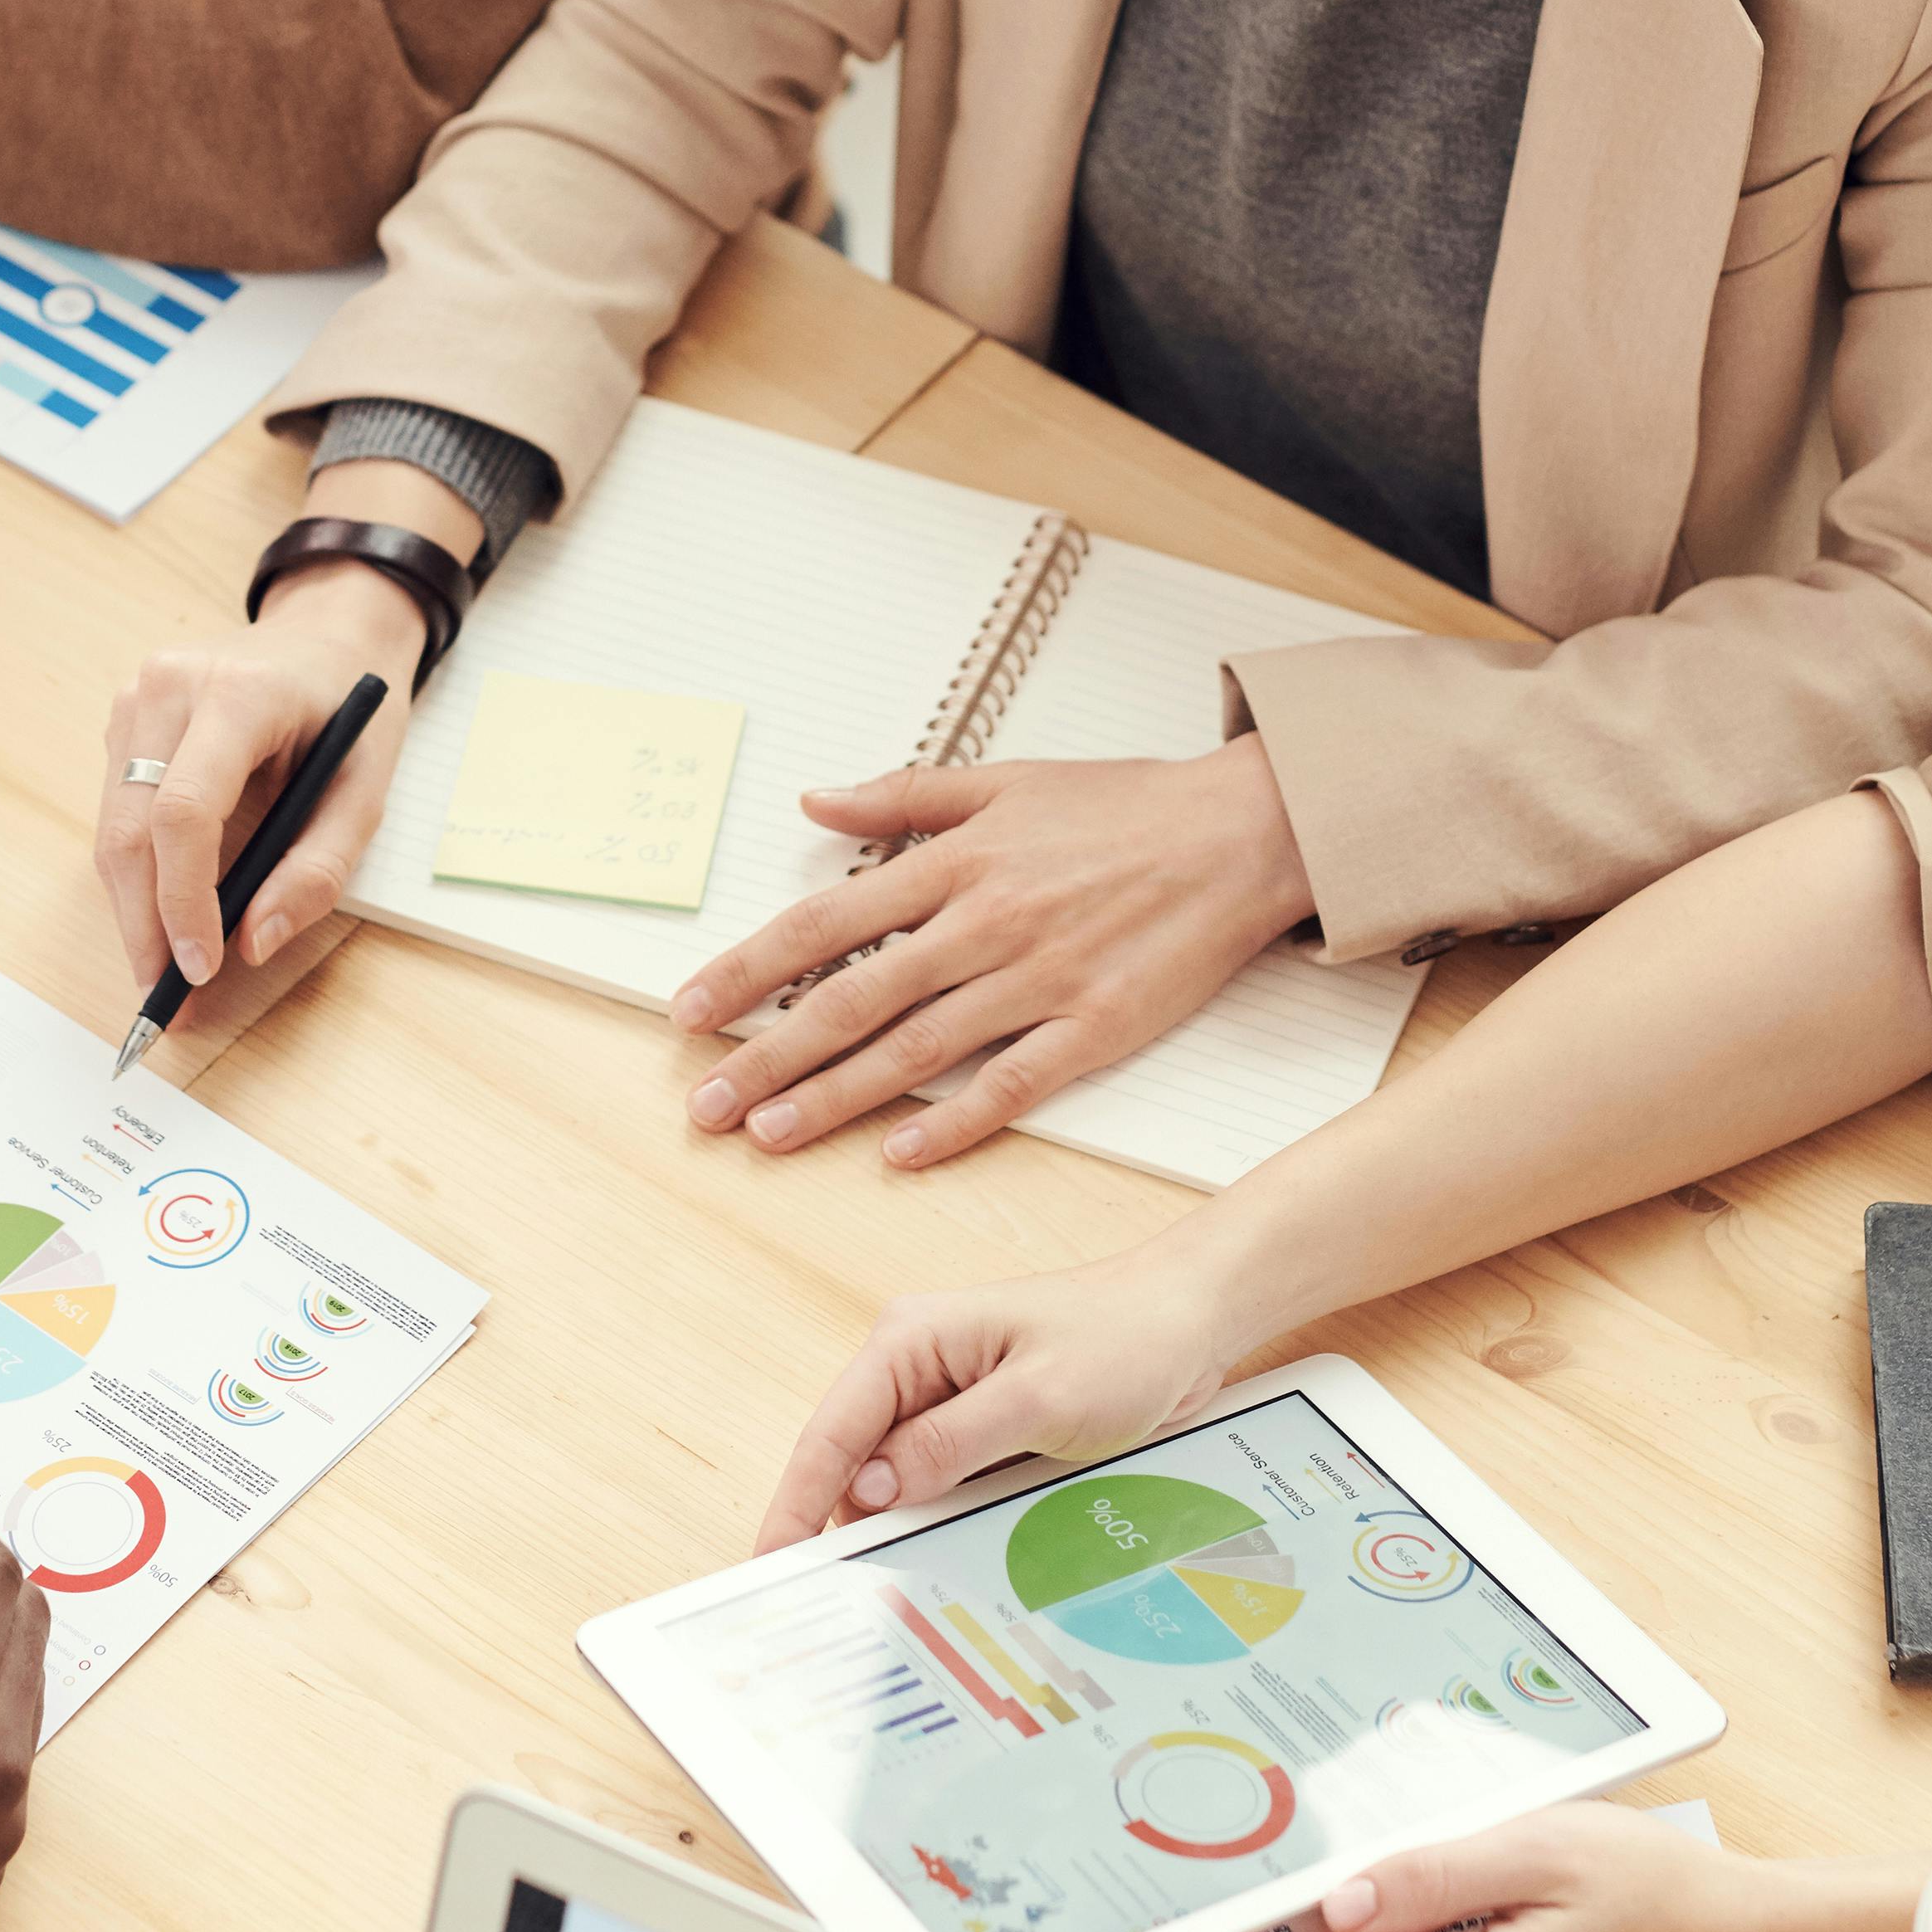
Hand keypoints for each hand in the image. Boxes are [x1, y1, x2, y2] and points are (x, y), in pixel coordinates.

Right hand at [96, 570, 421, 999]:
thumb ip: (318, 869)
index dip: (184, 901)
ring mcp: (135, 697)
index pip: (184, 812)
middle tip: (163, 999)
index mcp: (239, 693)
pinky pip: (116, 810)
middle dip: (143, 924)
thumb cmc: (351, 712)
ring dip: (132, 907)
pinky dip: (136, 871)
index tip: (199, 968)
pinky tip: (161, 913)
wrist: (326, 635)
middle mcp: (169, 686)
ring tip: (159, 971)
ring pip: (111, 827)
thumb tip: (254, 943)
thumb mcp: (366, 790)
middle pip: (131, 829)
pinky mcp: (122, 718)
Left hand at [674, 742, 1313, 1165]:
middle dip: (766, 1057)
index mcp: (955, 863)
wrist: (1240, 832)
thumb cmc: (1124, 805)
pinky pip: (1008, 1086)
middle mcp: (983, 925)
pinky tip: (897, 1153)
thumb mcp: (1004, 778)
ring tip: (768, 1135)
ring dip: (834, 1098)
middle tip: (705, 1106)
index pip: (823, 926)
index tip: (691, 1012)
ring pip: (915, 1052)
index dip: (748, 973)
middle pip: (851, 1001)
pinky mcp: (1093, 1028)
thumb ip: (902, 795)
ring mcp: (1038, 981)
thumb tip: (813, 802)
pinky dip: (952, 1124)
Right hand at [757, 1239, 1237, 1547]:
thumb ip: (949, 1444)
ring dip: (896, 1526)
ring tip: (888, 1586)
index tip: (773, 1558)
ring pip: (896, 1478)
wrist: (1191, 1323)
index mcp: (912, 1339)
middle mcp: (918, 1366)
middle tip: (831, 1596)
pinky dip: (937, 1518)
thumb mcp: (1038, 1399)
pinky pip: (939, 1481)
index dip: (797, 1501)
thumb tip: (873, 1489)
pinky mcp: (981, 1426)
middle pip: (853, 1460)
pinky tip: (942, 1555)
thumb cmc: (1125, 1336)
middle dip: (841, 1524)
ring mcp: (949, 1398)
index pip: (833, 1430)